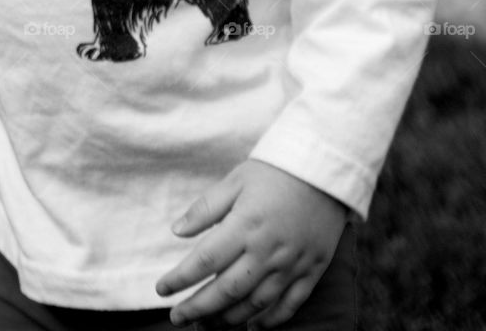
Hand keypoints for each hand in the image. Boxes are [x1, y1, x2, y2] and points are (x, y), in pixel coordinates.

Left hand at [156, 160, 348, 327]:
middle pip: (227, 290)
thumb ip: (206, 208)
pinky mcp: (311, 271)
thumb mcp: (235, 180)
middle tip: (177, 318)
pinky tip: (251, 326)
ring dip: (228, 319)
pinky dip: (269, 321)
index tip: (161, 289)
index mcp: (245, 225)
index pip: (205, 261)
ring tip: (205, 326)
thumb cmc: (274, 172)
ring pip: (255, 304)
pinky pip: (289, 306)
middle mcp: (268, 251)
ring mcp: (292, 265)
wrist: (324, 170)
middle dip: (198, 308)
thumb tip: (177, 230)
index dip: (180, 279)